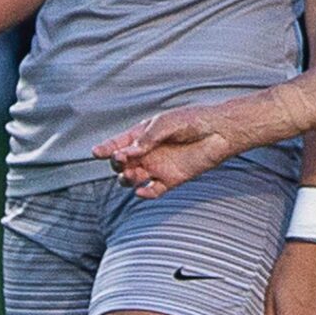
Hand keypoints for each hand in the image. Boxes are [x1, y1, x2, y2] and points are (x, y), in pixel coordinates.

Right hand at [97, 104, 244, 196]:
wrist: (219, 132)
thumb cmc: (193, 121)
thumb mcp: (166, 123)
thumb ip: (147, 137)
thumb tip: (130, 151)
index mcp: (142, 136)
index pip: (118, 144)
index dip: (105, 148)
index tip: (96, 152)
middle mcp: (147, 153)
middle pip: (120, 164)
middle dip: (117, 163)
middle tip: (122, 159)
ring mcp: (157, 167)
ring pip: (132, 179)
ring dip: (126, 179)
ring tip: (131, 174)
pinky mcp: (170, 180)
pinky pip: (152, 191)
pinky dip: (145, 193)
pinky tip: (142, 190)